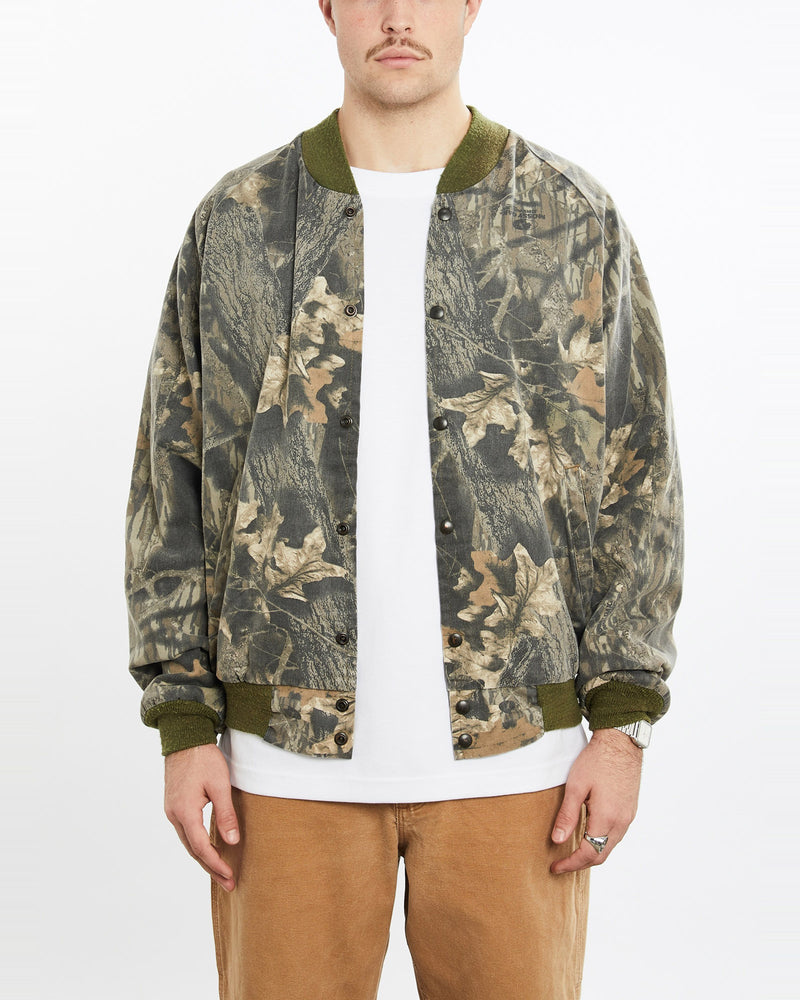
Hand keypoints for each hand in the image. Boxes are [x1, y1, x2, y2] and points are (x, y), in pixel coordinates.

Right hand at [164, 743, 239, 891]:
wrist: (184, 737)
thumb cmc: (204, 758)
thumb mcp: (220, 784)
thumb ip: (226, 813)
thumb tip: (232, 841)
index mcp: (185, 811)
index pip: (201, 848)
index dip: (216, 864)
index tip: (230, 877)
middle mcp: (174, 815)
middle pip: (193, 850)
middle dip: (211, 868)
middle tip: (229, 883)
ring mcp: (172, 810)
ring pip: (188, 842)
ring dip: (204, 858)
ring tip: (221, 872)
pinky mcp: (174, 805)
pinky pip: (186, 832)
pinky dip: (198, 845)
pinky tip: (209, 850)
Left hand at [550, 727, 642, 874]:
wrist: (621, 743)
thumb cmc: (596, 761)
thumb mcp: (576, 786)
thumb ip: (567, 815)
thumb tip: (557, 841)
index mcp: (607, 818)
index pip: (588, 853)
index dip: (570, 864)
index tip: (555, 867)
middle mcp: (621, 823)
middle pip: (601, 855)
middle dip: (580, 863)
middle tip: (561, 863)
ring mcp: (628, 817)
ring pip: (609, 846)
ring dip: (592, 853)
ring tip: (572, 851)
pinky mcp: (630, 810)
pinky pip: (616, 835)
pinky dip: (601, 842)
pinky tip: (589, 834)